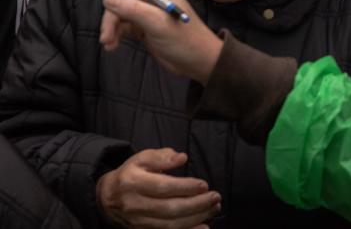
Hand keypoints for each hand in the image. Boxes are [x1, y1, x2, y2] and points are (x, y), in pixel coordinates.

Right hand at [68, 0, 222, 84]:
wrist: (196, 62)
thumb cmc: (185, 40)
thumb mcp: (159, 24)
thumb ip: (133, 10)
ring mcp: (142, 8)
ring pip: (114, 7)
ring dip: (107, 24)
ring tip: (107, 40)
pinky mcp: (138, 24)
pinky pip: (117, 23)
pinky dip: (112, 33)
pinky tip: (112, 46)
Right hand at [97, 148, 220, 228]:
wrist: (107, 197)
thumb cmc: (130, 174)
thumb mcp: (142, 158)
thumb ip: (161, 156)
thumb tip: (181, 158)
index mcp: (133, 183)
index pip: (162, 187)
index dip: (185, 187)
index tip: (204, 185)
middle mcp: (134, 205)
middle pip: (169, 208)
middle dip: (196, 204)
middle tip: (215, 198)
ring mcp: (138, 222)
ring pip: (170, 225)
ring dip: (196, 218)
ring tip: (214, 208)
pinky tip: (203, 227)